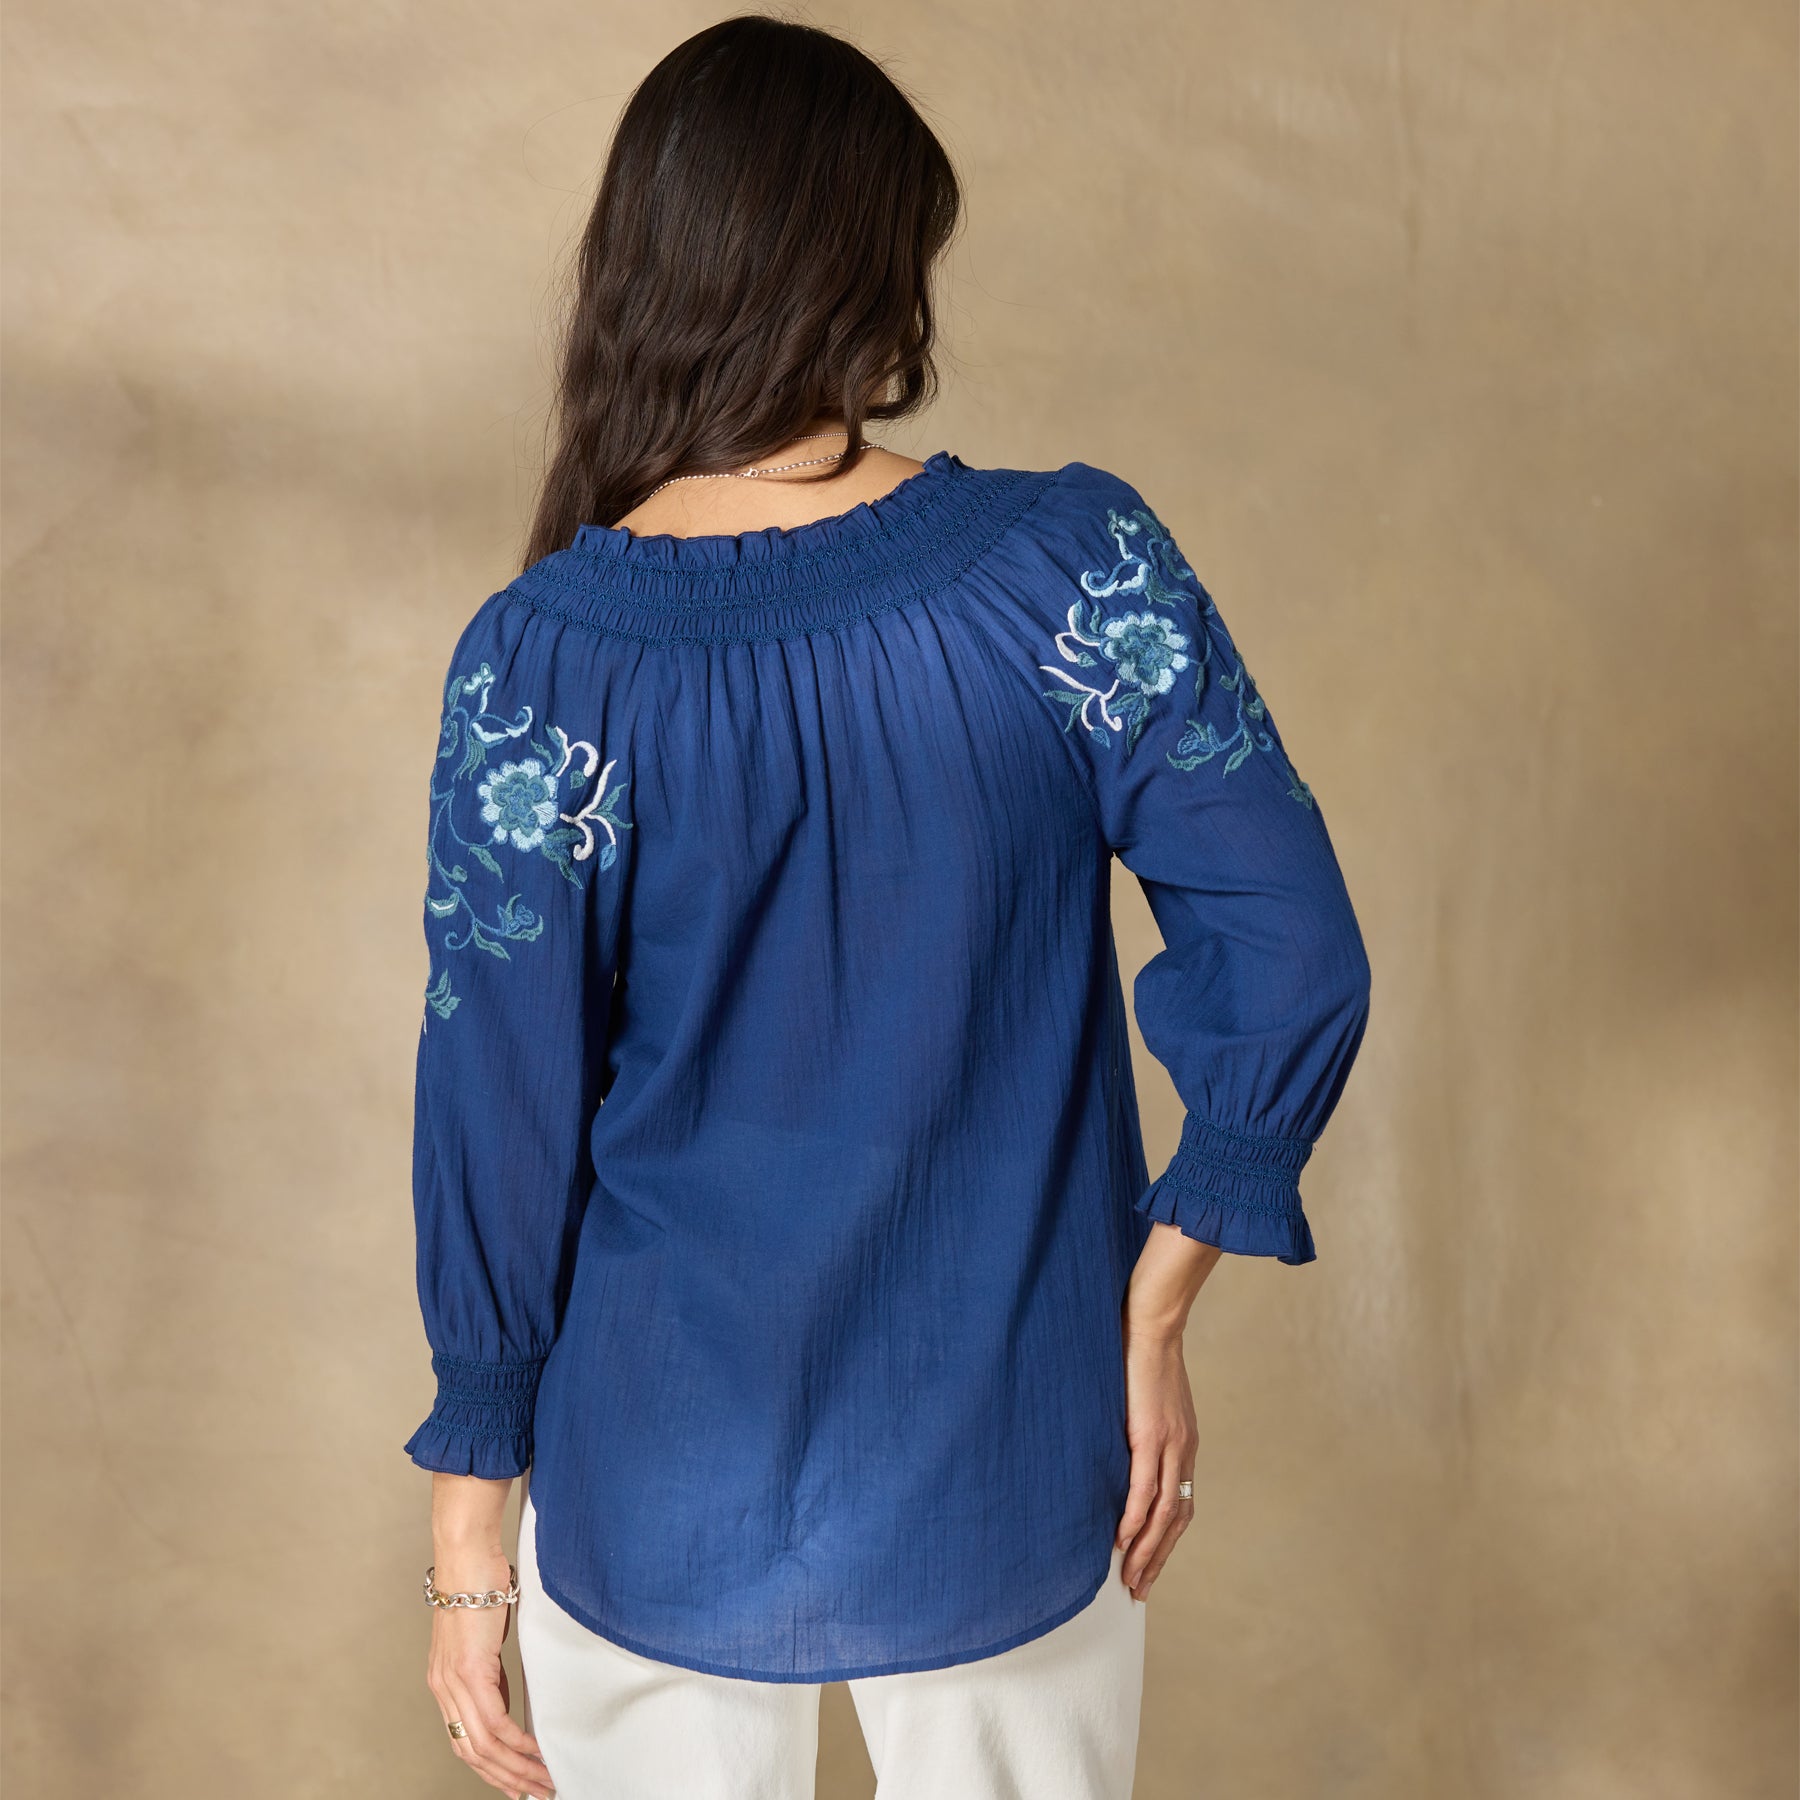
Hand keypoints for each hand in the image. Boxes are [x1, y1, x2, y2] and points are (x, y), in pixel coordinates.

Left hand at [426, 1474, 553, 1798]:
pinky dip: (517, 1743)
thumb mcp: (484, 1640)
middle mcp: (444, 1689)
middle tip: (536, 1792)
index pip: (466, 1742)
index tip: (516, 1783)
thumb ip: (490, 1672)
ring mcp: (454, 1682)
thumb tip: (505, 1699)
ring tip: (542, 1780)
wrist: (466, 1555)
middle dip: (507, 1779)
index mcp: (445, 1684)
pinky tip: (534, 1752)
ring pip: (483, 1745)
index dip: (491, 1769)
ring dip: (516, 1768)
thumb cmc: (478, 1586)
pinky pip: (495, 1722)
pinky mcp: (470, 1670)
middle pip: (473, 1753)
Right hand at [1115, 1323, 1198, 1597]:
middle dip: (1157, 1559)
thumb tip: (1121, 1449)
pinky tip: (1121, 1540)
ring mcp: (1170, 1445)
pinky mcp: (1151, 1434)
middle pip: (1177, 1522)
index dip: (1166, 1542)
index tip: (1148, 1567)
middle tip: (1139, 1590)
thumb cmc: (1143, 1355)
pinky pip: (1144, 1488)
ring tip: (1129, 1578)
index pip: (1180, 1507)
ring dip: (1146, 1551)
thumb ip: (1144, 1428)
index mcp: (1184, 1446)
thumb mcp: (1150, 1400)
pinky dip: (1135, 1518)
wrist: (1152, 1322)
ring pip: (1164, 1514)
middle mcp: (1184, 1452)